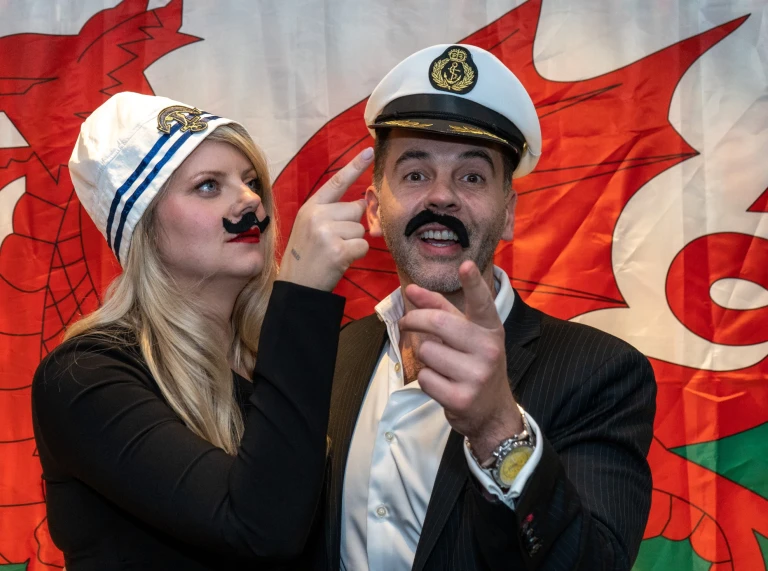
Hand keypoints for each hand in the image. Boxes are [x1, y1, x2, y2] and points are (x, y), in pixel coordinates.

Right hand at [278, 148, 372, 290]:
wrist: (296, 286)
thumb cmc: (306, 256)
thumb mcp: (311, 226)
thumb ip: (332, 212)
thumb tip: (363, 202)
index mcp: (311, 207)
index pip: (337, 182)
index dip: (354, 166)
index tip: (369, 151)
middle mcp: (318, 215)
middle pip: (356, 209)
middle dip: (351, 225)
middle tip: (333, 241)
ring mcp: (327, 232)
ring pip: (361, 229)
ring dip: (353, 242)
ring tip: (334, 251)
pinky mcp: (338, 250)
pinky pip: (362, 245)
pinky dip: (356, 255)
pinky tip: (340, 260)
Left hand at [399, 261, 523, 461]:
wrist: (492, 412)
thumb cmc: (475, 365)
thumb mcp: (468, 336)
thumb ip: (441, 310)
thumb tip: (412, 289)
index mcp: (490, 329)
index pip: (482, 302)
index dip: (473, 283)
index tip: (466, 264)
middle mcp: (488, 349)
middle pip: (438, 323)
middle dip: (414, 320)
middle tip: (405, 323)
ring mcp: (477, 375)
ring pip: (427, 352)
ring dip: (424, 357)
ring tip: (440, 365)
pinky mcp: (462, 398)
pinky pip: (425, 378)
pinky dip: (426, 380)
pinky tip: (442, 385)